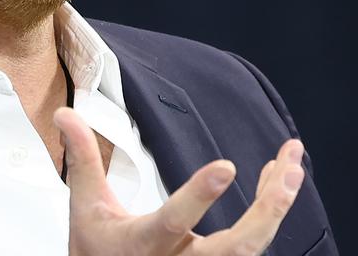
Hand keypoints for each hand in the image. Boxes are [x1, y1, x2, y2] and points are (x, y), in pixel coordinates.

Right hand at [55, 107, 304, 254]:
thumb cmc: (98, 251)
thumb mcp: (85, 208)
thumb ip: (83, 159)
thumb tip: (66, 115)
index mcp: (141, 246)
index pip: (172, 221)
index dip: (199, 197)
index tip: (226, 167)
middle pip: (235, 248)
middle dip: (268, 212)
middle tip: (289, 170)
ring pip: (252, 248)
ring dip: (276, 205)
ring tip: (291, 164)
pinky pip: (252, 245)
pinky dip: (268, 212)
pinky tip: (277, 182)